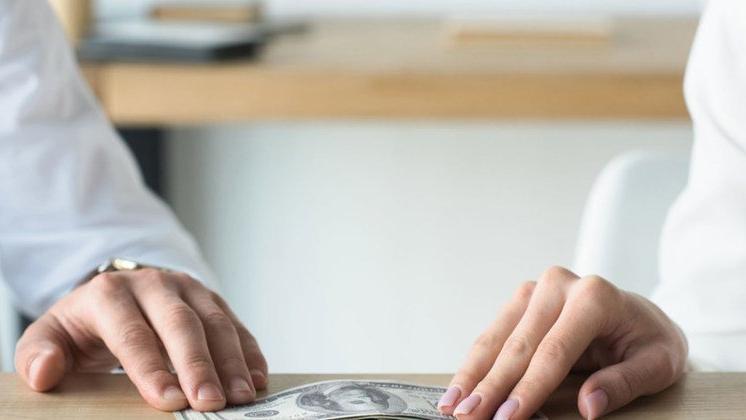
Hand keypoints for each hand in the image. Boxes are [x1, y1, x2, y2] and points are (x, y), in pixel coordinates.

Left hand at [15, 269, 267, 411]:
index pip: (133, 333)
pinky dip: (249, 351)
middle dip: (198, 365)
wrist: (114, 296)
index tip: (168, 401)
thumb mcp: (50, 335)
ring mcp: (187, 288)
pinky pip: (235, 323)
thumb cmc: (82, 327)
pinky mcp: (211, 298)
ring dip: (232, 361)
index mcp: (109, 293)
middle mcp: (153, 284)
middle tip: (211, 403)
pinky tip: (257, 378)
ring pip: (215, 321)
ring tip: (241, 396)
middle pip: (181, 324)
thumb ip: (39, 353)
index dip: (152, 368)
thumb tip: (45, 371)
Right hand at [437, 266, 686, 419]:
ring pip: (496, 337)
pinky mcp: (521, 300)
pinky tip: (460, 388)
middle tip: (468, 417)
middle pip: (518, 345)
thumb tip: (589, 407)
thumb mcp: (658, 364)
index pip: (553, 351)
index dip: (528, 389)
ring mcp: (535, 289)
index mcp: (594, 297)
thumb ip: (625, 383)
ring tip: (452, 407)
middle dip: (491, 386)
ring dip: (472, 375)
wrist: (639, 315)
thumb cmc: (648, 341)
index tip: (506, 419)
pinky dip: (475, 364)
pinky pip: (493, 335)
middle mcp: (559, 285)